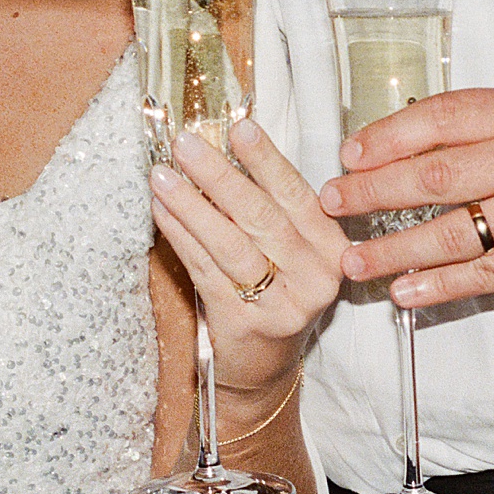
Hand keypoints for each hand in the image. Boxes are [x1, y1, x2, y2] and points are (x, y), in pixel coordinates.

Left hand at [150, 119, 347, 397]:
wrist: (265, 365)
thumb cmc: (275, 292)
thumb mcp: (290, 250)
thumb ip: (270, 206)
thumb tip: (223, 147)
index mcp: (332, 249)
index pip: (298, 197)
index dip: (267, 161)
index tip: (239, 128)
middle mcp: (315, 278)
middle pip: (262, 218)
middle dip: (220, 176)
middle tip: (186, 145)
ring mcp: (282, 305)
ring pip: (231, 244)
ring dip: (191, 205)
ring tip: (162, 175)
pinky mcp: (245, 324)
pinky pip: (205, 270)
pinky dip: (180, 236)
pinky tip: (161, 211)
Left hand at [318, 87, 493, 307]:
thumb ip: (484, 126)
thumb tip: (402, 141)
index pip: (442, 118)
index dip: (388, 136)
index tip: (349, 152)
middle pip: (435, 175)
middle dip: (373, 191)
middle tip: (333, 202)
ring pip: (452, 234)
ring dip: (394, 249)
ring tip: (353, 259)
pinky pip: (482, 275)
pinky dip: (437, 285)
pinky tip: (403, 291)